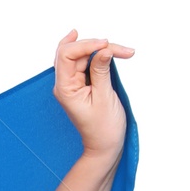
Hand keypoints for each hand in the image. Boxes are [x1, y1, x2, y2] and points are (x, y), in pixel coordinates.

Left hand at [53, 30, 132, 162]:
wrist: (104, 146)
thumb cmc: (103, 128)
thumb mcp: (104, 97)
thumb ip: (101, 70)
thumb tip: (104, 48)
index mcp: (65, 89)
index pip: (66, 55)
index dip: (86, 45)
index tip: (106, 45)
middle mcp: (65, 84)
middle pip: (75, 51)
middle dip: (97, 45)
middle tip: (122, 50)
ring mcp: (73, 83)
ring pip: (83, 54)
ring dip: (102, 49)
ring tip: (124, 52)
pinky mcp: (82, 83)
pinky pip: (87, 62)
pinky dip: (100, 54)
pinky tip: (109, 48)